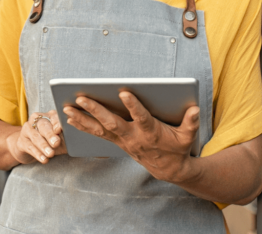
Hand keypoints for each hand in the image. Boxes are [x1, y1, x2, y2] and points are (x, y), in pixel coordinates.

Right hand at [5, 110, 66, 165]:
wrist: (29, 148)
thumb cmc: (49, 142)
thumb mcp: (60, 138)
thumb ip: (66, 137)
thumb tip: (75, 139)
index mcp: (48, 116)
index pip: (53, 116)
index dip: (56, 123)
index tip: (59, 130)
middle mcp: (36, 120)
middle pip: (43, 126)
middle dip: (50, 135)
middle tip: (56, 143)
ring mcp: (27, 130)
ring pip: (36, 137)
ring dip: (44, 146)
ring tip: (50, 154)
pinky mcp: (21, 141)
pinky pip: (30, 147)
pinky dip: (38, 154)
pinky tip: (44, 159)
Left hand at [63, 92, 199, 183]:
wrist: (168, 169)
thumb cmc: (178, 148)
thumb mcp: (188, 137)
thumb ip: (191, 122)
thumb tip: (195, 109)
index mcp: (150, 132)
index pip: (141, 118)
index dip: (134, 106)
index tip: (124, 92)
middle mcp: (133, 137)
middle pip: (111, 123)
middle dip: (95, 110)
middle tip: (80, 98)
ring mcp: (122, 141)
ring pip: (99, 129)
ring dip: (82, 119)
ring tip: (66, 108)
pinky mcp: (116, 142)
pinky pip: (96, 134)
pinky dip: (82, 126)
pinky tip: (69, 118)